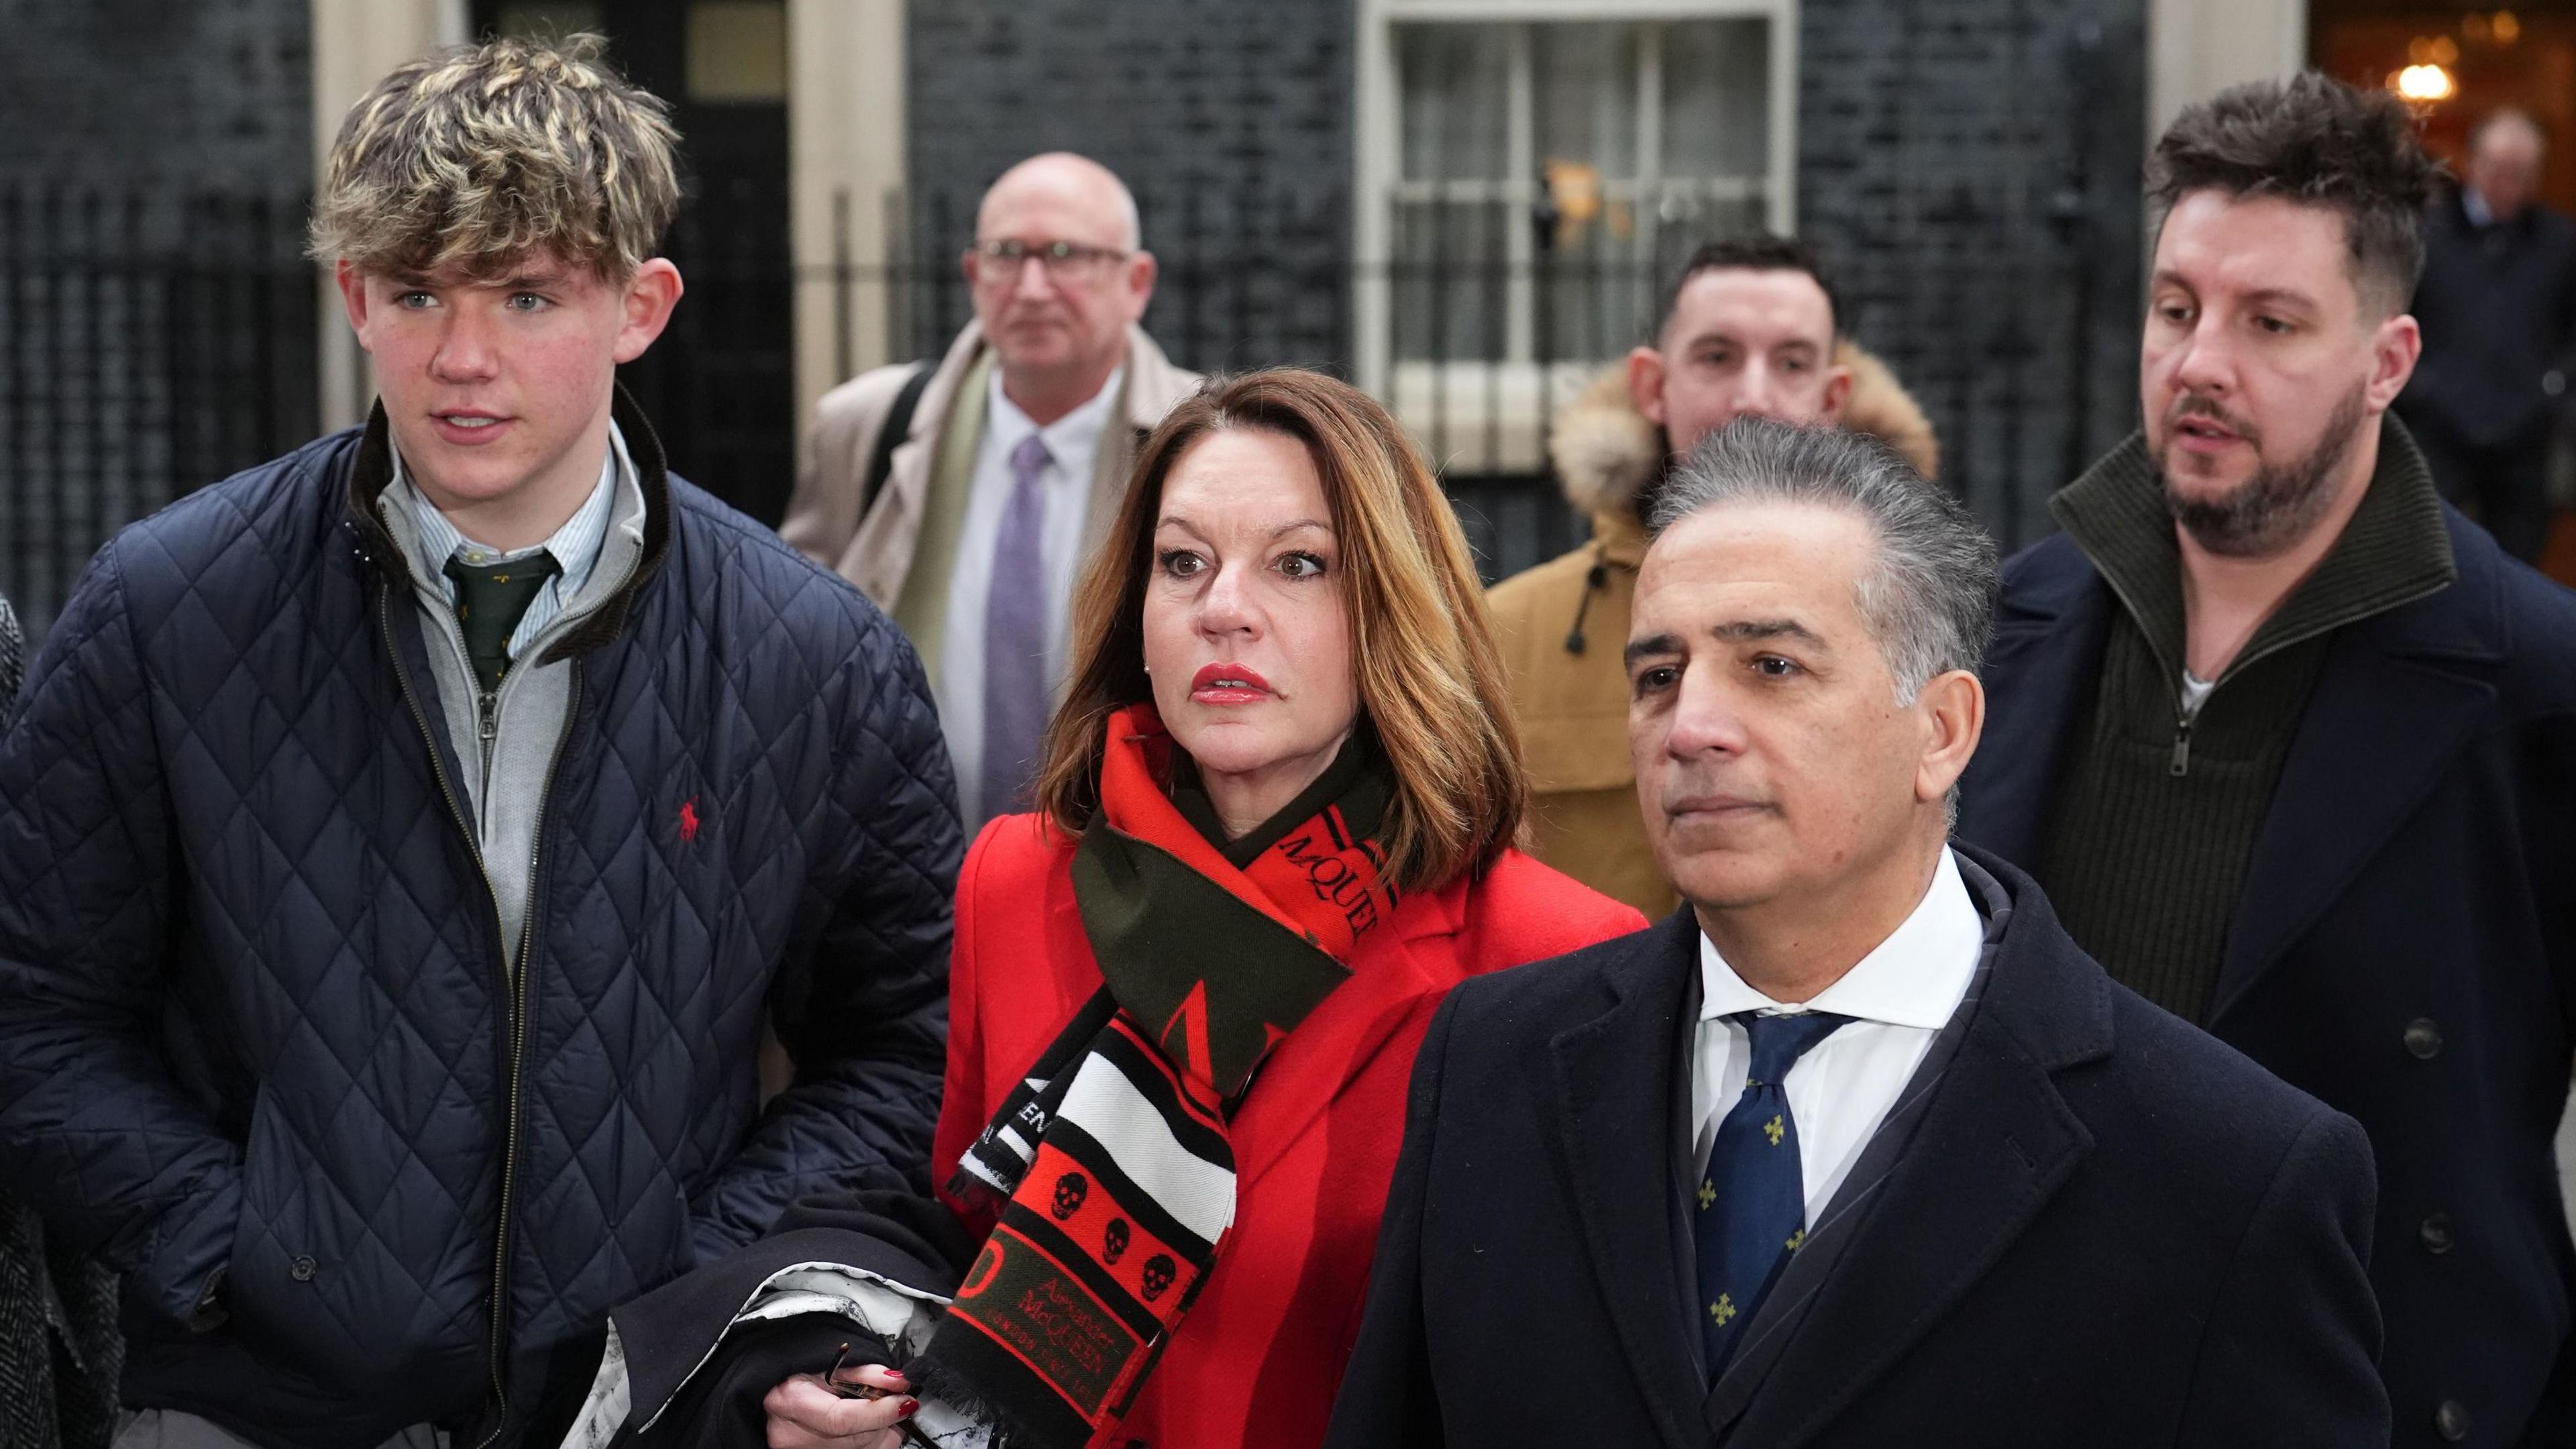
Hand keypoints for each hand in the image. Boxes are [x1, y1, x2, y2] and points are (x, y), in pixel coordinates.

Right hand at [763, 1361, 919, 1447]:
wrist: (772, 1394)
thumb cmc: (797, 1376)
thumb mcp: (829, 1364)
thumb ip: (866, 1373)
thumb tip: (899, 1382)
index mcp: (791, 1401)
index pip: (842, 1418)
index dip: (880, 1411)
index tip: (904, 1399)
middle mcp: (790, 1435)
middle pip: (855, 1440)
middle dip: (886, 1420)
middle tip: (899, 1402)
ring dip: (881, 1434)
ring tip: (880, 1413)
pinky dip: (870, 1443)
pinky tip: (869, 1427)